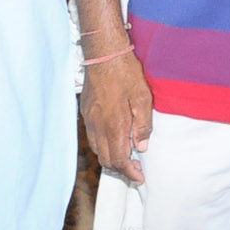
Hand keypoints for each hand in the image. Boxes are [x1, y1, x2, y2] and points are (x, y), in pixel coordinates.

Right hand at [80, 48, 153, 182]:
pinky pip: (92, 136)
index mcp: (113, 125)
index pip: (119, 160)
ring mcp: (89, 119)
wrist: (103, 53)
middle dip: (121, 168)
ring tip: (126, 153)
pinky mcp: (85, 111)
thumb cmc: (125, 72)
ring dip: (111, 156)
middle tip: (136, 167)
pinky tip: (114, 137)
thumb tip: (141, 147)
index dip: (130, 172)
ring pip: (97, 149)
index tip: (139, 176)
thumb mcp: (143, 97)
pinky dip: (103, 144)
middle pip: (106, 159)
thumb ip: (143, 125)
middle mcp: (98, 126)